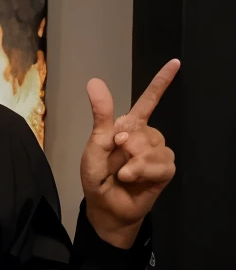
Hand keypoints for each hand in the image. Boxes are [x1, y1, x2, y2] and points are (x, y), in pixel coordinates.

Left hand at [81, 60, 178, 247]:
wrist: (106, 207)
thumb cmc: (97, 178)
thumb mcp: (94, 146)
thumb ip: (101, 116)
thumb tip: (95, 82)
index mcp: (129, 128)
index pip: (148, 101)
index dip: (161, 82)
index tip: (175, 62)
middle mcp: (146, 137)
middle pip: (145, 128)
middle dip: (127, 144)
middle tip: (117, 158)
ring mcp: (157, 153)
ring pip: (154, 146)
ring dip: (135, 161)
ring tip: (123, 174)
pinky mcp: (165, 170)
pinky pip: (162, 163)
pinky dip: (144, 171)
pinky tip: (134, 178)